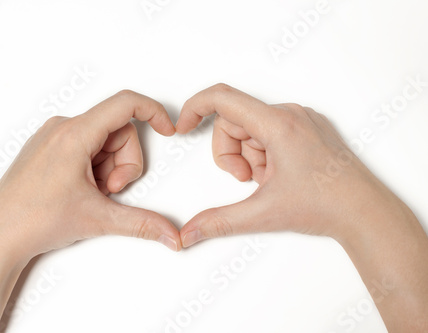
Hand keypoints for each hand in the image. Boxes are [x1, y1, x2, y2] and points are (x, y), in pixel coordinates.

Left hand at [0, 90, 181, 261]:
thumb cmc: (34, 219)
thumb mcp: (98, 218)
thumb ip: (142, 223)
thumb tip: (170, 233)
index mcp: (75, 134)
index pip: (126, 104)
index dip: (154, 113)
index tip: (168, 129)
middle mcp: (63, 128)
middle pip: (119, 131)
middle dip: (125, 163)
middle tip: (110, 191)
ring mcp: (54, 138)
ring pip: (104, 141)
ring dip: (108, 169)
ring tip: (91, 194)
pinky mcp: (50, 149)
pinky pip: (87, 147)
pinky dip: (94, 168)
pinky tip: (81, 190)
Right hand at [175, 84, 427, 331]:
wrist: (366, 213)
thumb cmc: (326, 205)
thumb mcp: (262, 213)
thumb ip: (219, 221)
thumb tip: (189, 232)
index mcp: (278, 124)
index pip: (222, 97)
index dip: (194, 108)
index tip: (183, 126)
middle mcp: (290, 114)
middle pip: (234, 120)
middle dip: (230, 153)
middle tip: (247, 180)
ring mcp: (301, 120)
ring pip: (251, 128)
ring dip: (249, 157)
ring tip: (268, 181)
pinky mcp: (307, 128)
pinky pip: (270, 131)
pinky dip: (264, 154)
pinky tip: (279, 174)